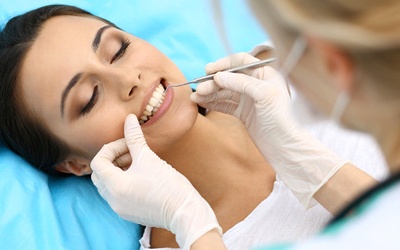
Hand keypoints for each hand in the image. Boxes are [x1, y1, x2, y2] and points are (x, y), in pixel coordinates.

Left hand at [91, 114, 221, 248]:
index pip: (98, 162)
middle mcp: (113, 200)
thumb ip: (134, 137)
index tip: (129, 144)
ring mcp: (120, 209)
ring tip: (138, 162)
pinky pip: (118, 194)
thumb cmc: (168, 185)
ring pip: (108, 185)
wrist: (185, 212)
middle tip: (131, 151)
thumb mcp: (149, 158)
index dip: (112, 148)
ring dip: (118, 170)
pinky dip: (123, 182)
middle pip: (100, 174)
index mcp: (114, 186)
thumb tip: (129, 118)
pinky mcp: (130, 213)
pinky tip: (141, 175)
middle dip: (112, 159)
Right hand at [191, 53, 347, 207]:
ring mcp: (249, 99)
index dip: (224, 64)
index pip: (241, 61)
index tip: (209, 70)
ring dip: (210, 93)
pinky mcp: (243, 113)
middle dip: (213, 82)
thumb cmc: (282, 118)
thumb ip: (241, 82)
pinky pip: (225, 104)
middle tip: (200, 89)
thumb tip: (219, 76)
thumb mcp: (264, 94)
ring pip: (225, 91)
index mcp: (265, 74)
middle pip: (229, 77)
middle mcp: (256, 84)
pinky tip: (202, 102)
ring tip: (196, 97)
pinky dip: (213, 103)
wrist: (285, 146)